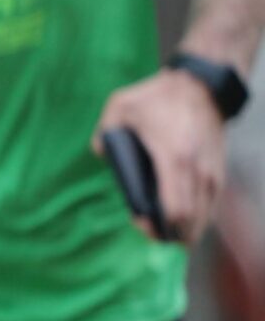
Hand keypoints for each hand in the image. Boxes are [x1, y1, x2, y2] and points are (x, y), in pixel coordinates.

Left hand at [92, 69, 227, 243]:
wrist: (201, 86)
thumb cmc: (158, 97)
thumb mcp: (121, 106)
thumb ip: (105, 131)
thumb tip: (100, 153)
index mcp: (175, 158)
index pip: (176, 210)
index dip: (158, 227)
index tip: (139, 221)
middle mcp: (199, 171)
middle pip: (192, 222)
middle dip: (168, 233)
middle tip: (147, 226)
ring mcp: (213, 174)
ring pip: (204, 218)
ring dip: (183, 228)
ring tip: (159, 221)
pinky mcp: (219, 172)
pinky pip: (210, 206)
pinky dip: (194, 216)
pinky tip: (176, 214)